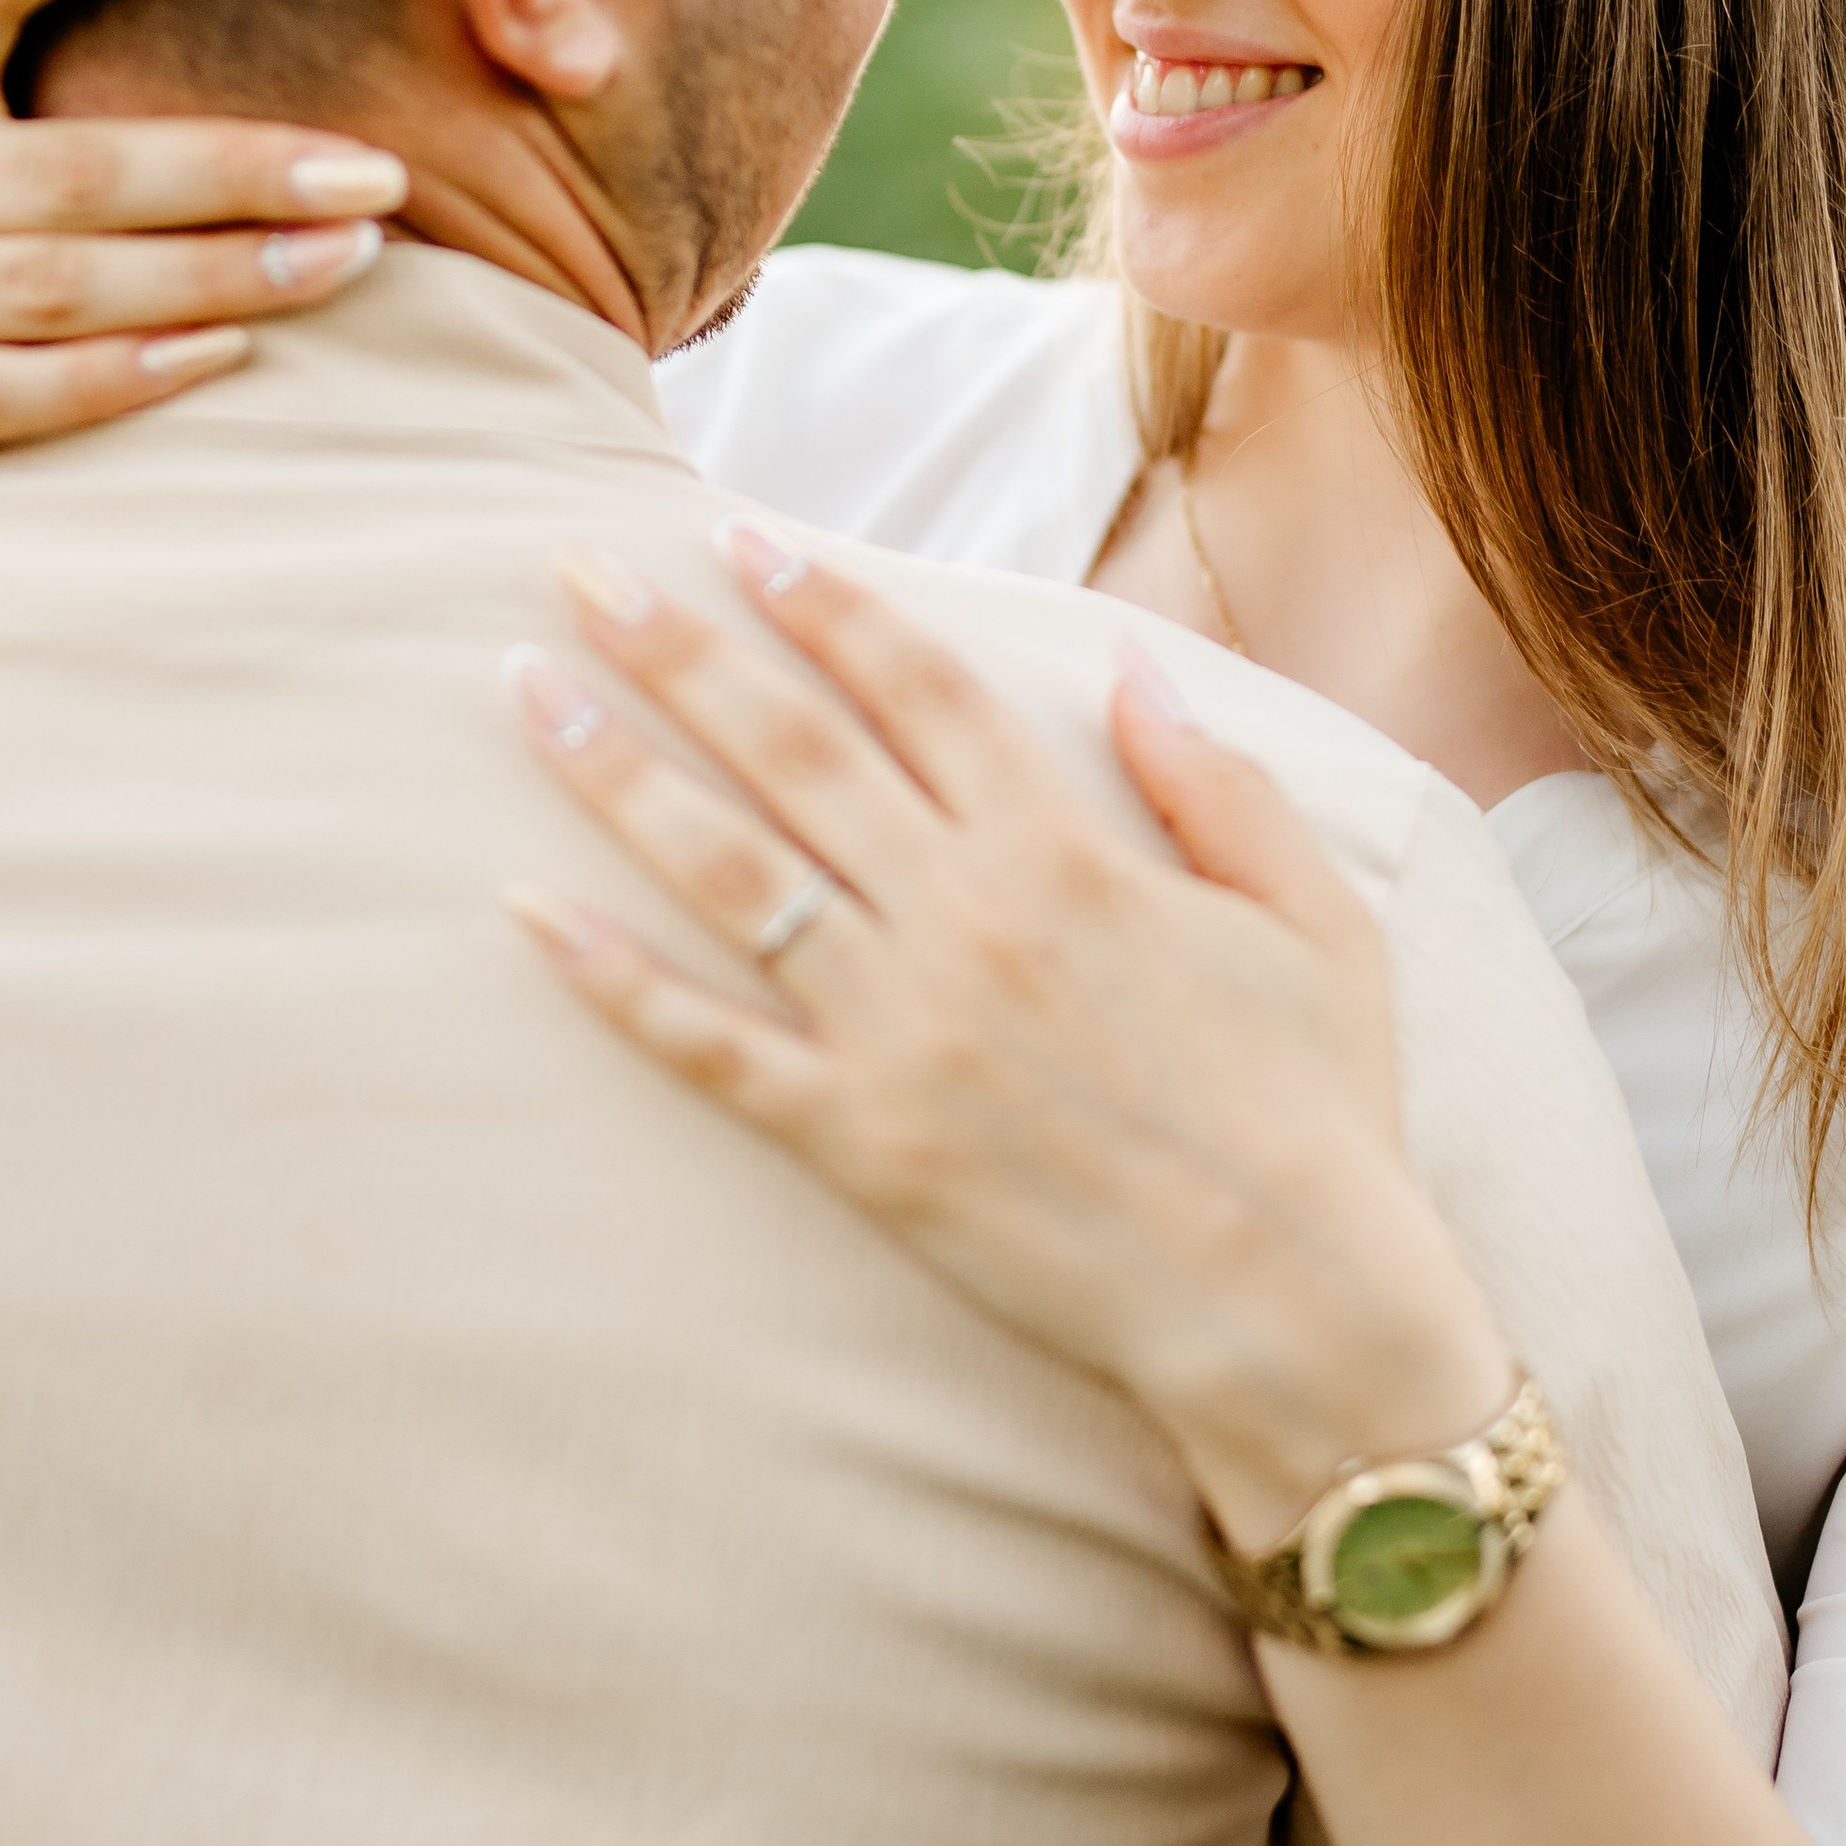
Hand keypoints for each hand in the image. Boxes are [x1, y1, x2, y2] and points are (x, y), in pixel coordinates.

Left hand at [506, 524, 1509, 1547]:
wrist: (1291, 1308)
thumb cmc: (1318, 1112)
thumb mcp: (1316, 919)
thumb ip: (1219, 783)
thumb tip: (1130, 672)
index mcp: (1069, 851)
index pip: (917, 687)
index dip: (822, 603)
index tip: (737, 537)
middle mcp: (966, 917)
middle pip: (793, 748)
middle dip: (678, 645)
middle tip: (581, 568)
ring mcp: (901, 1029)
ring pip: (728, 869)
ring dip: (616, 770)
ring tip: (527, 690)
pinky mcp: (860, 1142)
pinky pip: (710, 1047)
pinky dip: (614, 981)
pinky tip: (528, 913)